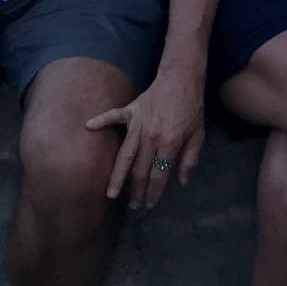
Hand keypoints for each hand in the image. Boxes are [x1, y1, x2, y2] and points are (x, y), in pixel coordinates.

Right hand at [86, 66, 206, 210]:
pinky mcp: (131, 111)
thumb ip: (189, 159)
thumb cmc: (192, 107)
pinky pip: (113, 117)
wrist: (182, 78)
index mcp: (170, 142)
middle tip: (133, 206)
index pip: (159, 174)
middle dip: (136, 191)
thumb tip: (182, 182)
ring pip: (124, 155)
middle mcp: (151, 137)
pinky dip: (101, 121)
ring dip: (118, 176)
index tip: (150, 204)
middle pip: (140, 170)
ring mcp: (138, 124)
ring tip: (111, 194)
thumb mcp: (198, 134)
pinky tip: (88, 127)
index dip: (154, 192)